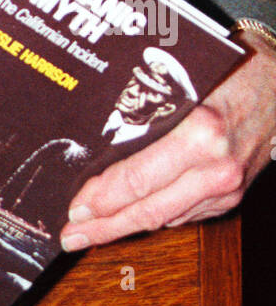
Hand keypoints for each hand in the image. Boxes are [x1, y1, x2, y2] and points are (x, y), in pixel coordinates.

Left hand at [60, 38, 275, 250]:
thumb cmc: (233, 69)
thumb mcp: (186, 78)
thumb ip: (146, 106)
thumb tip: (96, 135)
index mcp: (200, 134)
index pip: (139, 179)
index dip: (103, 198)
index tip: (75, 207)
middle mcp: (215, 169)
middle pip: (149, 211)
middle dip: (105, 227)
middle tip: (71, 236)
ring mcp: (227, 189)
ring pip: (165, 219)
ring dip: (126, 227)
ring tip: (91, 232)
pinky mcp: (232, 197)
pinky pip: (183, 215)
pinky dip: (154, 218)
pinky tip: (128, 218)